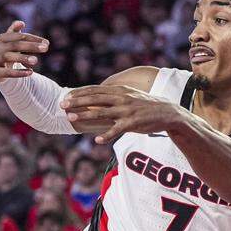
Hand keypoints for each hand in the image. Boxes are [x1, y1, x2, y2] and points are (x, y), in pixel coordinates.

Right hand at [0, 21, 48, 81]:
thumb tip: (21, 23)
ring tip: (36, 60)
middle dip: (30, 46)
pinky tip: (30, 72)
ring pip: (8, 57)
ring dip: (23, 58)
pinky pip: (7, 72)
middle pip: (14, 45)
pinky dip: (19, 72)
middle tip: (45, 48)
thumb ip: (16, 31)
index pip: (19, 36)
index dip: (33, 39)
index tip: (47, 43)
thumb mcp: (11, 41)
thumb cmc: (7, 52)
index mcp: (1, 38)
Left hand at [61, 85, 180, 142]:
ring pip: (102, 113)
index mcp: (120, 91)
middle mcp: (121, 98)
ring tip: (71, 118)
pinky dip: (107, 135)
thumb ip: (115, 94)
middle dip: (77, 101)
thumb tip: (99, 93)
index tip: (67, 95)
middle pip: (95, 99)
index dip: (80, 92)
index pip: (95, 90)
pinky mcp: (133, 123)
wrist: (167, 113)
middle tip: (62, 105)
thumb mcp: (130, 94)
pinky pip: (117, 129)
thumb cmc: (146, 105)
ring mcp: (127, 111)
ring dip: (85, 115)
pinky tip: (97, 140)